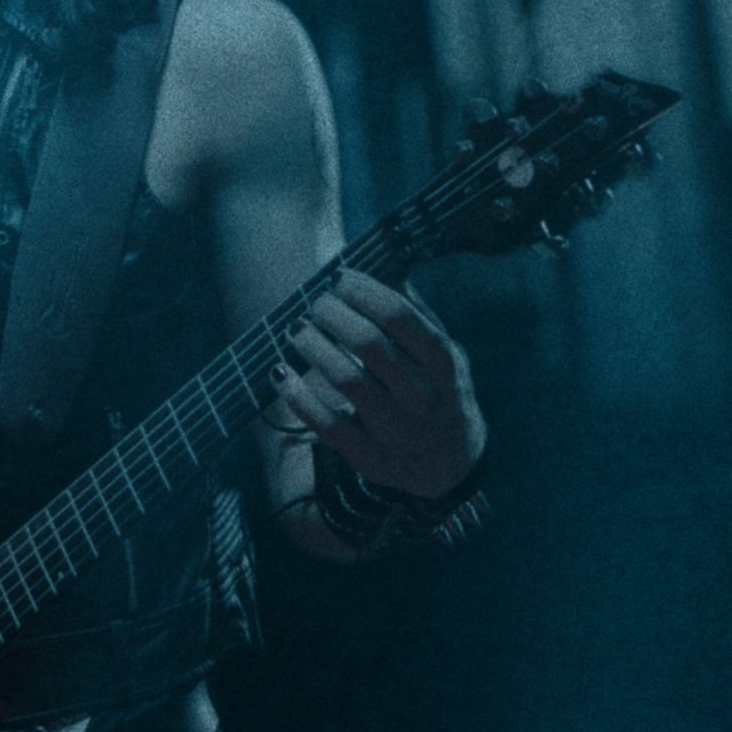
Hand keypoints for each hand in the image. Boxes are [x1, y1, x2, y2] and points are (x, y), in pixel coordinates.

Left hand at [275, 268, 486, 499]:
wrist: (452, 469)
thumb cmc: (437, 392)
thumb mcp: (442, 355)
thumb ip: (416, 314)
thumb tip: (383, 262)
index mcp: (444, 364)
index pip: (400, 316)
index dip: (361, 290)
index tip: (336, 277)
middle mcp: (424, 398)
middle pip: (369, 344)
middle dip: (331, 314)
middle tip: (313, 303)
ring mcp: (399, 431)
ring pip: (346, 380)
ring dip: (312, 347)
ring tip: (295, 329)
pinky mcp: (371, 459)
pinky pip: (327, 425)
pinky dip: (298, 396)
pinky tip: (279, 372)